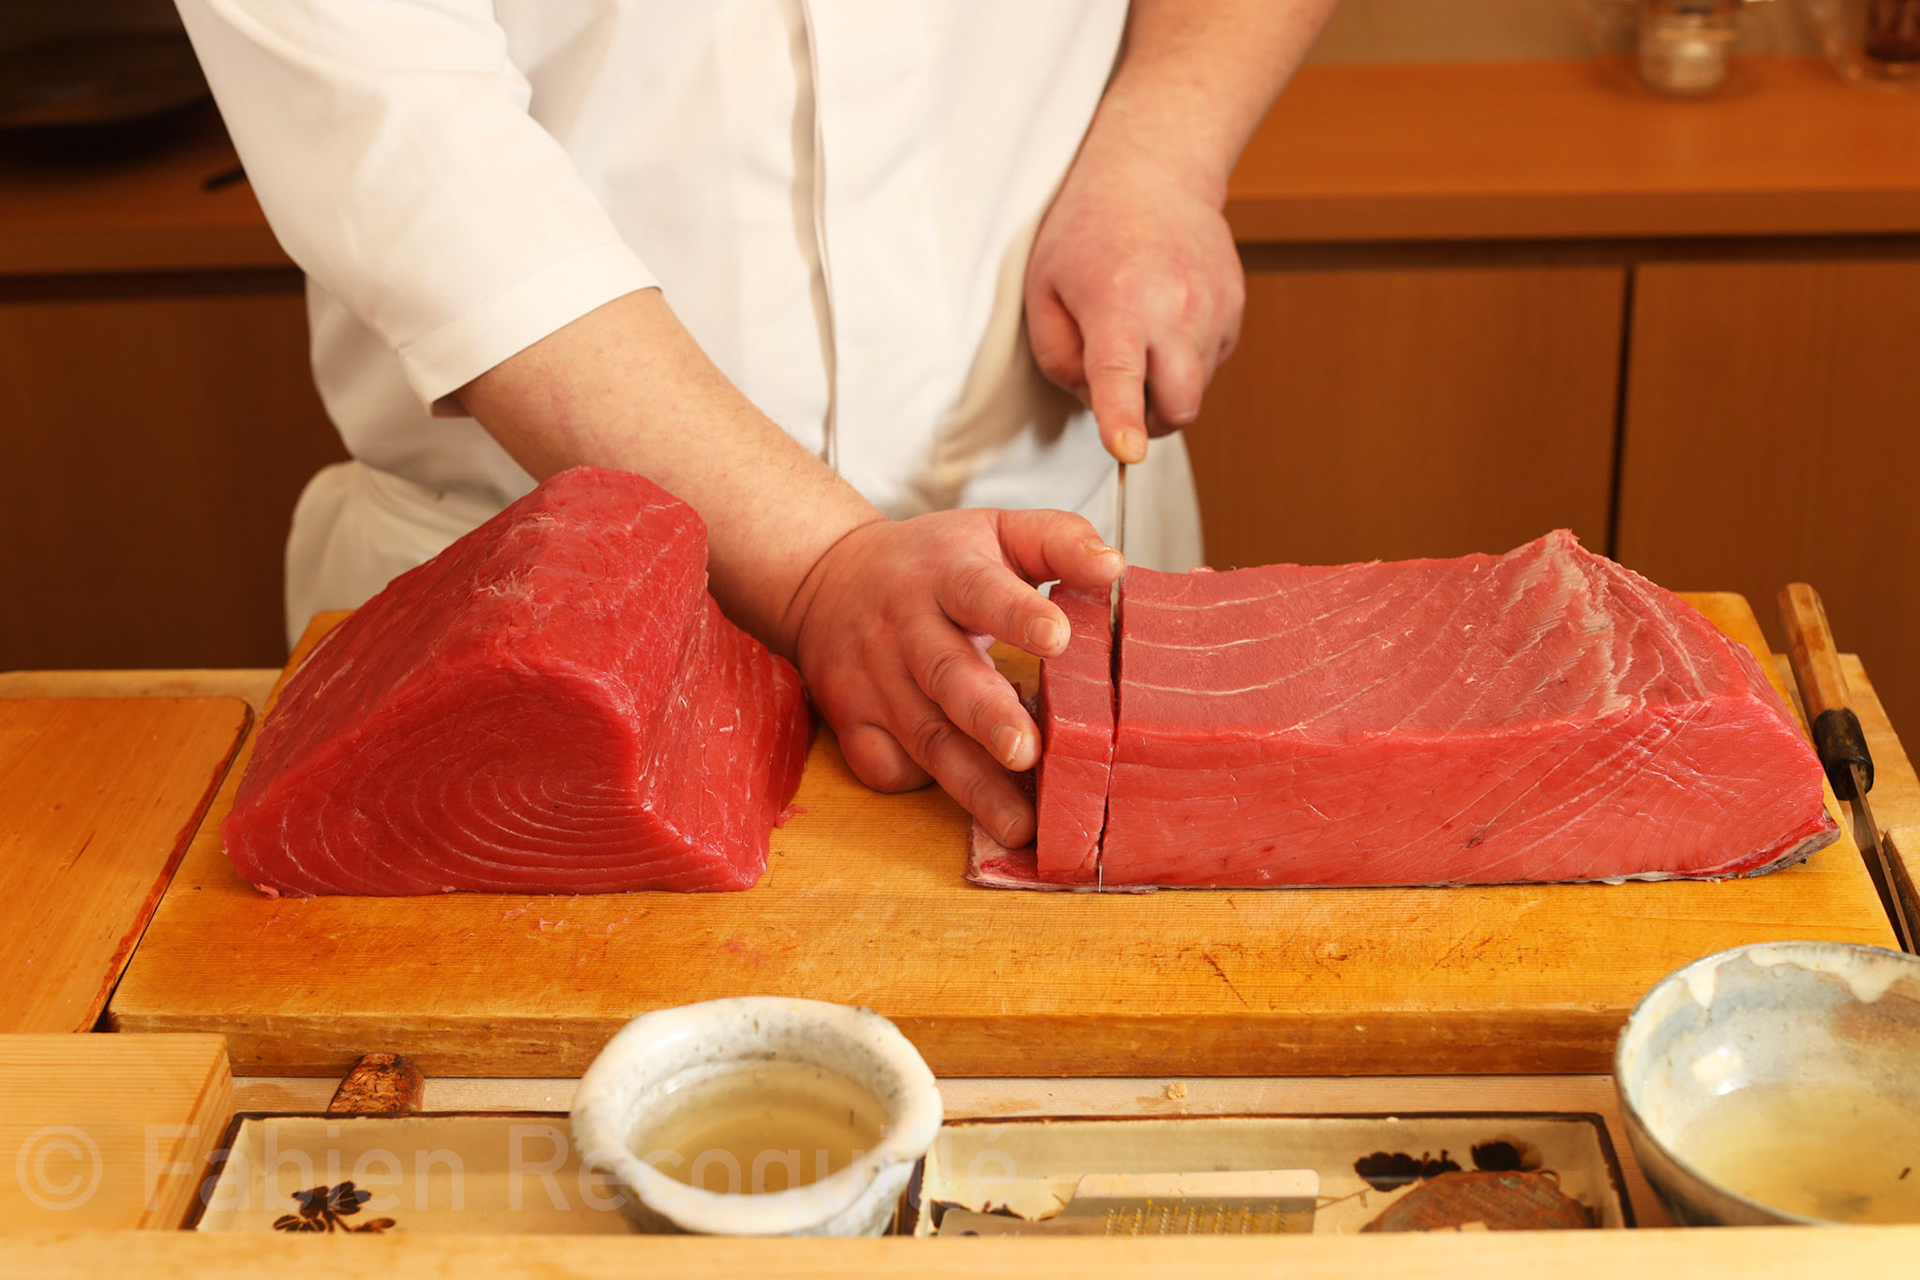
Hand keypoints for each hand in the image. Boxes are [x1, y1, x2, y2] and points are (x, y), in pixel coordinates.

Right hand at [781, 508, 1122, 846]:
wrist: (828, 579)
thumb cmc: (936, 563)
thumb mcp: (995, 531)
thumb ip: (1058, 541)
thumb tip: (1112, 567)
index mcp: (946, 574)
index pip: (981, 590)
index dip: (1018, 614)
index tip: (1058, 637)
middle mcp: (905, 626)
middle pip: (946, 674)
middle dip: (988, 716)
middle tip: (1028, 751)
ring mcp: (872, 678)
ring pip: (924, 736)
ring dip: (972, 784)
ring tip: (1019, 823)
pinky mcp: (850, 719)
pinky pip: (882, 764)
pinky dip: (920, 785)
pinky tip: (968, 803)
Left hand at [1025, 149, 1245, 463]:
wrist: (1154, 173)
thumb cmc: (1087, 232)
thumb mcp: (1042, 290)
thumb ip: (1057, 356)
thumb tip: (1093, 400)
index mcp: (1118, 304)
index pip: (1121, 375)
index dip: (1123, 419)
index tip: (1128, 450)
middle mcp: (1175, 309)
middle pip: (1178, 407)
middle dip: (1150, 419)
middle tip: (1121, 390)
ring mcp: (1214, 310)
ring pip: (1195, 391)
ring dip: (1164, 386)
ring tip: (1139, 336)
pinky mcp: (1235, 311)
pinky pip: (1209, 364)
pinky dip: (1184, 360)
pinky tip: (1164, 320)